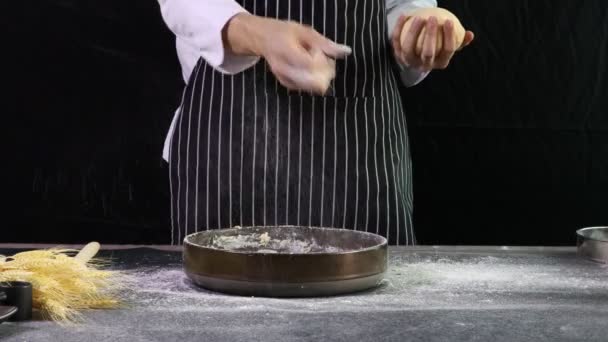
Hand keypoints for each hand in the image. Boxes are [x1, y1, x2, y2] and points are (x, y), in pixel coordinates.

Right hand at [224, 14, 350, 93]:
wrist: (263, 39)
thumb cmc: (285, 32)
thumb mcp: (306, 31)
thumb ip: (325, 43)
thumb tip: (347, 52)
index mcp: (286, 50)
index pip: (310, 64)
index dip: (322, 61)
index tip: (321, 53)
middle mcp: (282, 67)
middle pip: (311, 81)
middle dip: (324, 74)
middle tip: (326, 63)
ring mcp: (283, 77)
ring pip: (310, 87)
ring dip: (321, 78)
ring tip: (319, 64)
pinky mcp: (286, 84)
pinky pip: (306, 88)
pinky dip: (313, 81)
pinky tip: (312, 70)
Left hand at [391, 15, 473, 71]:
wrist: (416, 56)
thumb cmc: (437, 47)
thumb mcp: (448, 46)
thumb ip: (460, 41)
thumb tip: (470, 34)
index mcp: (440, 63)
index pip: (447, 51)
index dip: (449, 37)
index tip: (449, 21)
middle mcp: (424, 65)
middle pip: (428, 52)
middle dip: (430, 35)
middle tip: (432, 18)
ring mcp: (409, 62)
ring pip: (409, 49)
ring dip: (413, 32)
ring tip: (419, 17)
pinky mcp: (397, 55)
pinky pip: (397, 41)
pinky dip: (399, 28)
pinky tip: (404, 14)